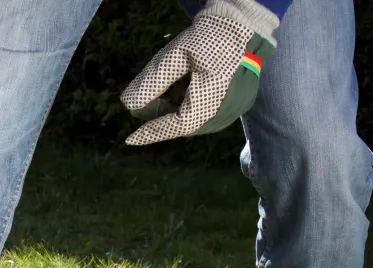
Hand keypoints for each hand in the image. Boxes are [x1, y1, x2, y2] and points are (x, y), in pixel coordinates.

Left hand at [120, 0, 276, 145]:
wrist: (245, 23)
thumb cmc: (210, 36)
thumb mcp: (176, 55)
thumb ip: (152, 81)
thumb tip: (128, 105)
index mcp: (211, 101)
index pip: (175, 126)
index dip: (151, 133)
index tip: (130, 139)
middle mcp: (225, 112)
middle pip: (185, 126)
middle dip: (161, 120)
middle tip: (143, 106)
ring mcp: (235, 110)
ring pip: (197, 123)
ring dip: (176, 116)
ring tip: (161, 101)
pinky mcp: (240, 104)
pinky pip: (209, 116)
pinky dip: (191, 111)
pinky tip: (181, 98)